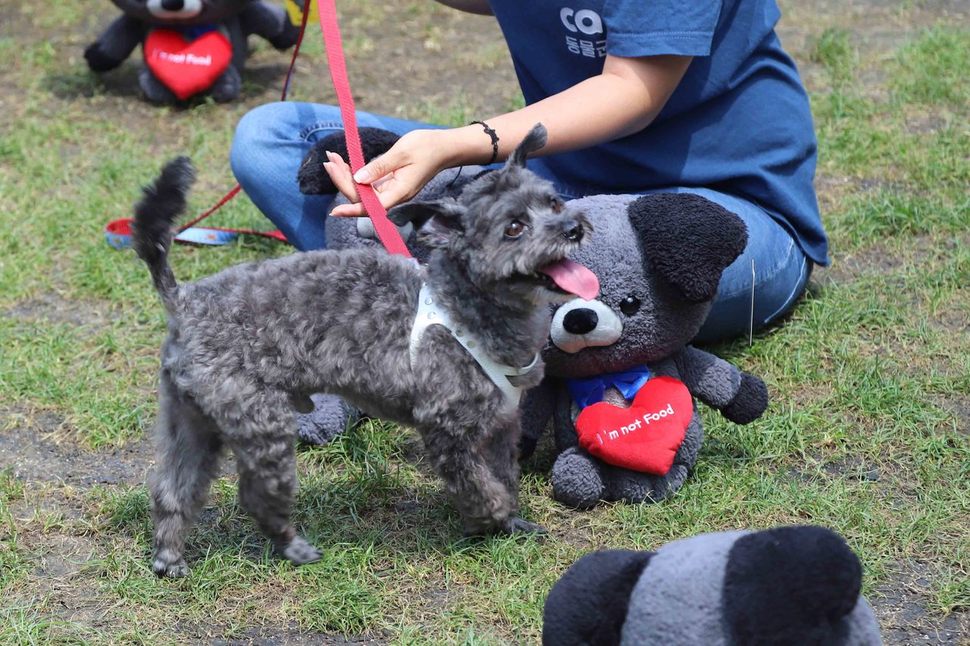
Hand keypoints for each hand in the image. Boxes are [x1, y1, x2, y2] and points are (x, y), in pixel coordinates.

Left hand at [325, 129, 453, 216]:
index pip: (371, 207)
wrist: (443, 147)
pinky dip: (355, 173)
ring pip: (363, 191)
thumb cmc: (426, 147)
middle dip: (343, 181)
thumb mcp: (401, 153)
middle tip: (329, 161)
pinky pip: (368, 184)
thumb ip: (379, 167)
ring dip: (346, 176)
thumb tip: (358, 179)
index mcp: (399, 192)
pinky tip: (343, 163)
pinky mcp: (389, 184)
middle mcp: (394, 195)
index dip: (352, 210)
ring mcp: (391, 190)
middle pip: (363, 198)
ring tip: (331, 159)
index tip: (335, 211)